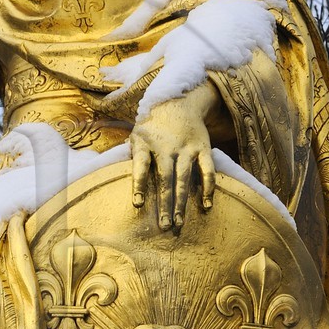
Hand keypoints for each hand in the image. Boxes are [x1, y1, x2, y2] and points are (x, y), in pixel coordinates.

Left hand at [131, 81, 219, 228]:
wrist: (178, 101)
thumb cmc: (153, 126)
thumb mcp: (136, 134)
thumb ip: (133, 156)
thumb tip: (121, 180)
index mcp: (146, 143)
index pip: (141, 165)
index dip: (138, 184)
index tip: (137, 204)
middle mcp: (166, 147)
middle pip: (165, 178)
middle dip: (164, 204)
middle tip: (164, 226)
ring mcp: (186, 148)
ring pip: (184, 178)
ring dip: (182, 202)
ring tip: (179, 223)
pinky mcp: (203, 148)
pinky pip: (207, 170)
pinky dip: (208, 187)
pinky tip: (206, 205)